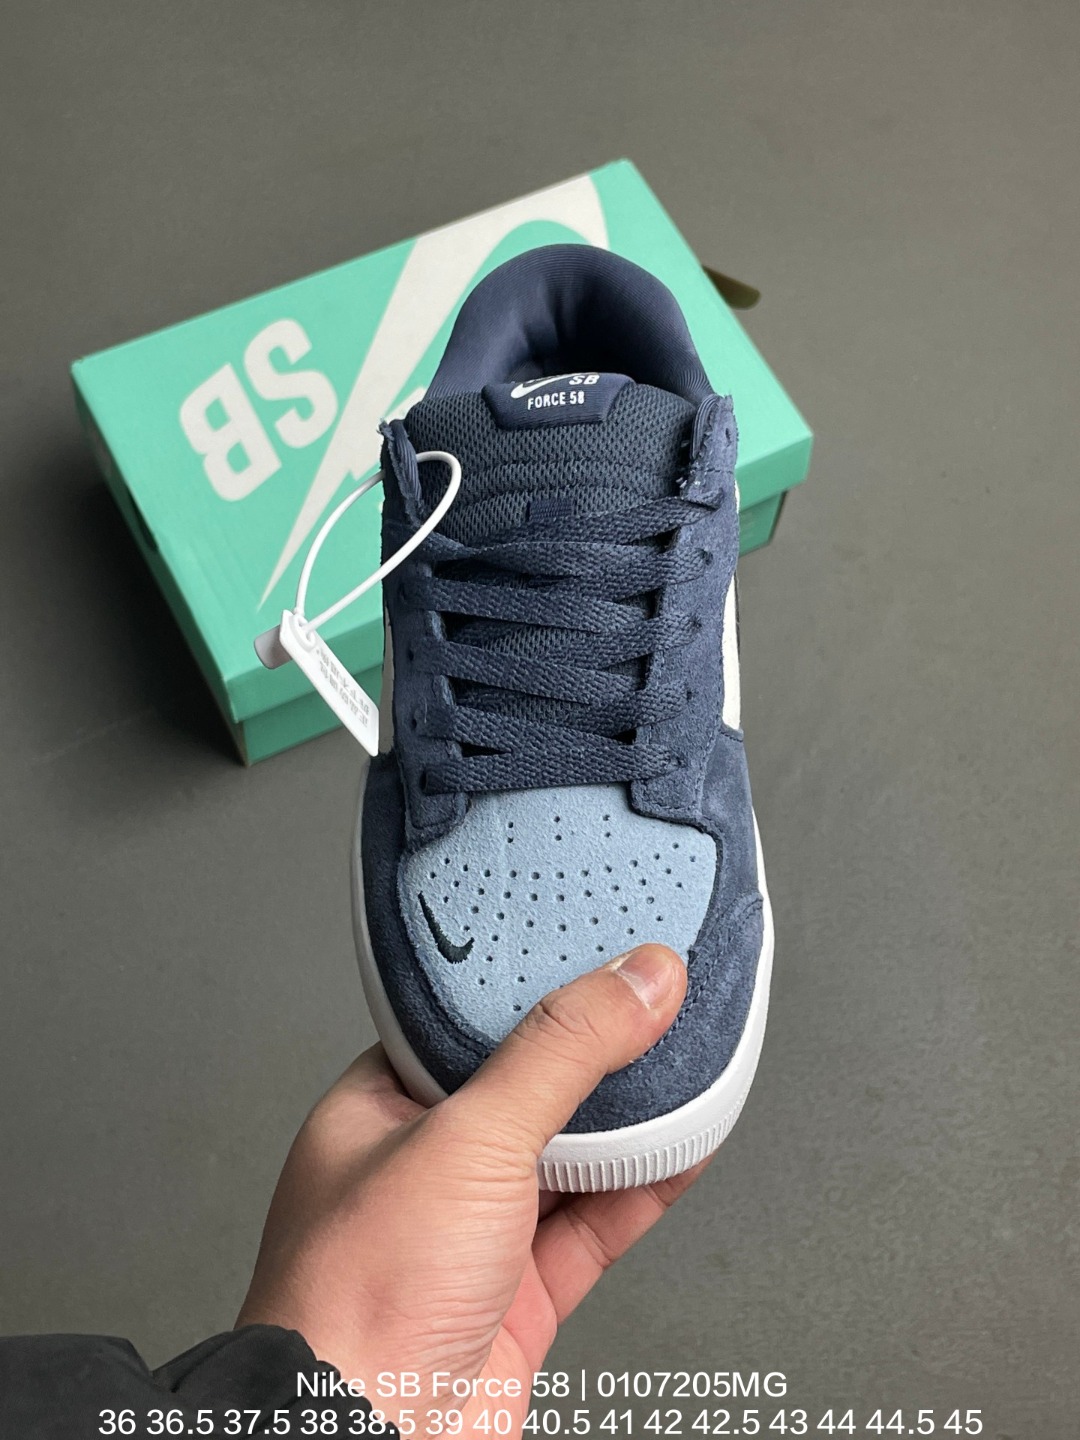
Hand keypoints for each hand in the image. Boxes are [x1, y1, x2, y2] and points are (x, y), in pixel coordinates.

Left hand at [238, 944, 704, 1434]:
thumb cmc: (357, 1304)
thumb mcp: (468, 1139)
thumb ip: (560, 1053)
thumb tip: (634, 979)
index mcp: (378, 1111)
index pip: (465, 1024)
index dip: (531, 985)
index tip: (593, 951)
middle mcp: (423, 1170)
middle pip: (527, 1088)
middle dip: (591, 1053)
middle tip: (653, 998)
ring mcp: (472, 1237)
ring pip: (568, 1157)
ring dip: (629, 1119)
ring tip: (685, 1057)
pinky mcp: (518, 1298)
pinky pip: (595, 1224)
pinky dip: (646, 1187)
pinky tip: (684, 1148)